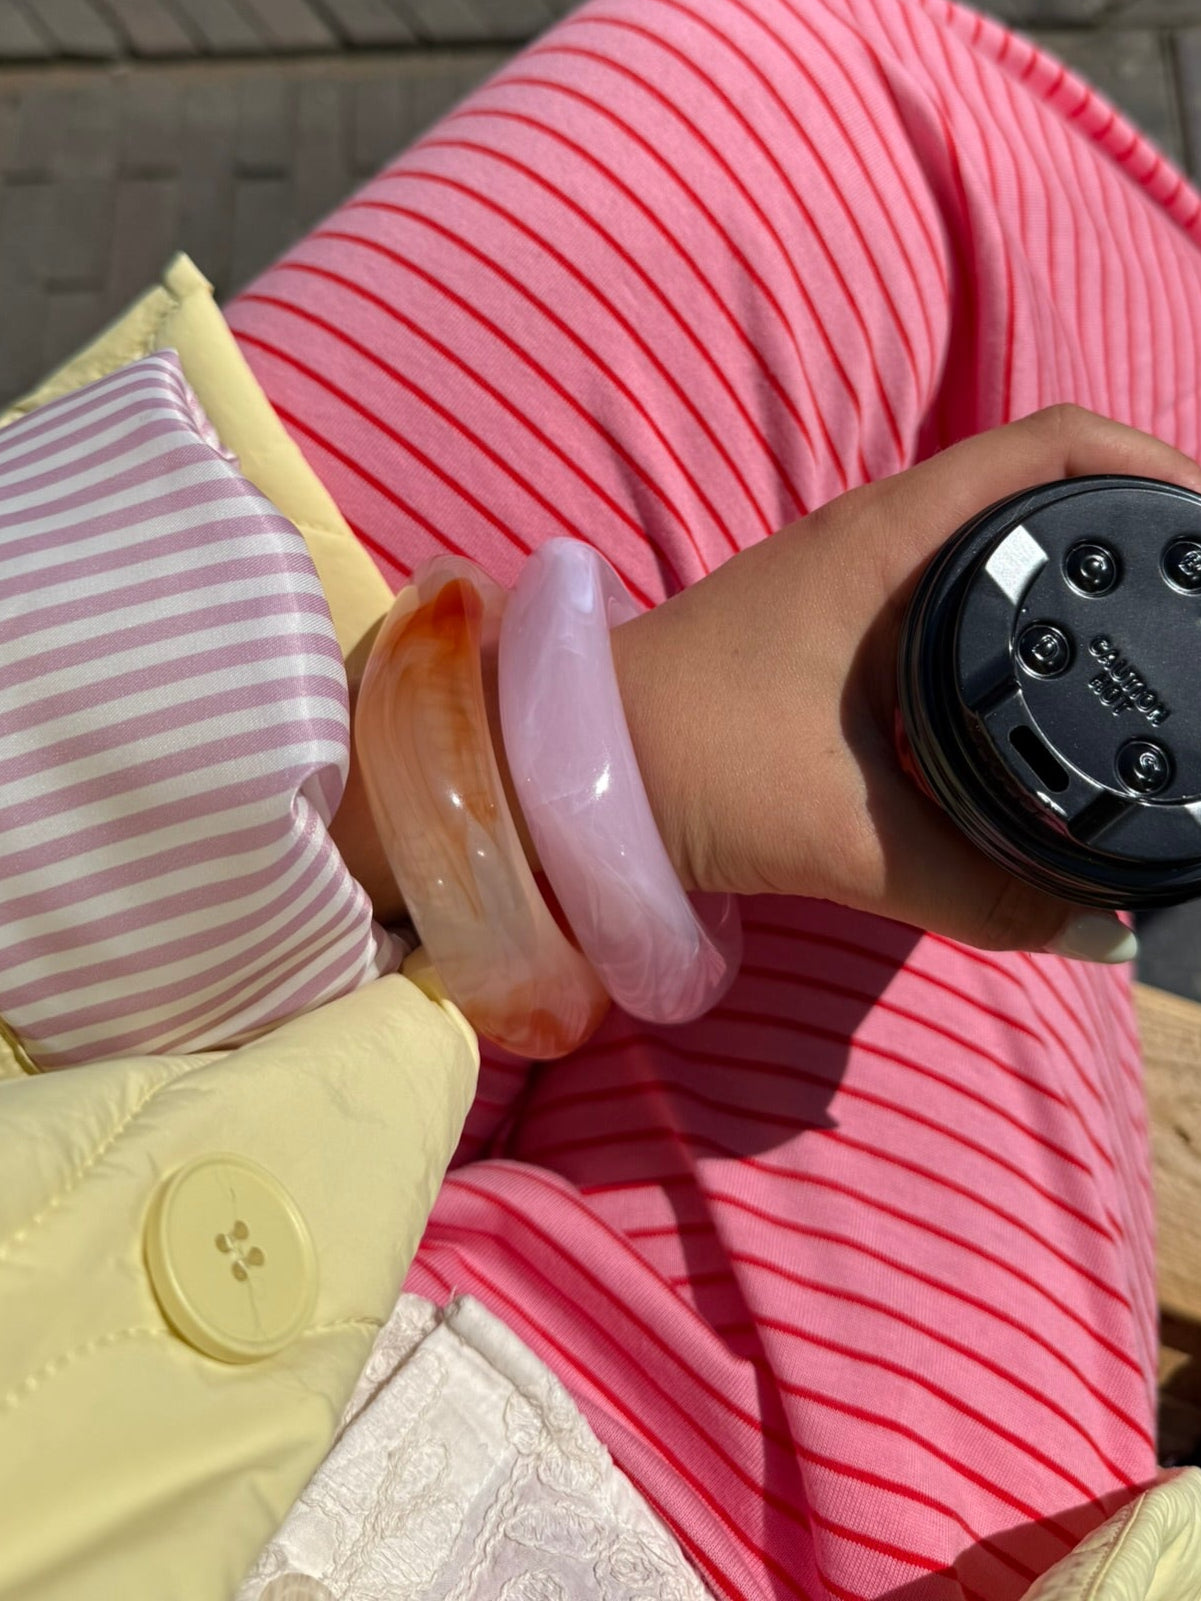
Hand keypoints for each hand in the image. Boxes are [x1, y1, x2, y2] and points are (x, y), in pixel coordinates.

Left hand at [609, 404, 1200, 959]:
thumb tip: (1100, 932)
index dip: (1149, 467)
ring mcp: (849, 576)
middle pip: (1038, 487)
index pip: (1049, 448)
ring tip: (1146, 637)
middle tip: (1195, 599)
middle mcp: (875, 536)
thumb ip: (977, 889)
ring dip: (1067, 574)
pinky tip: (1043, 686)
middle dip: (1130, 527)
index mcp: (887, 542)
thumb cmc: (683, 765)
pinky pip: (950, 595)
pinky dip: (1010, 623)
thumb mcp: (844, 835)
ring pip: (991, 544)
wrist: (563, 768)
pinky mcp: (830, 626)